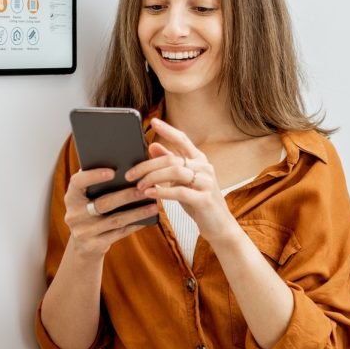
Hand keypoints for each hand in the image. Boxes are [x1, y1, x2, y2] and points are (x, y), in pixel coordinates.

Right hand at [64, 168, 159, 256]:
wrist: (83, 244)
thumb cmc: (91, 211)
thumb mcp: (88, 197)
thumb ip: (98, 183)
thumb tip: (125, 166)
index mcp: (71, 197)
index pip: (78, 182)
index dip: (93, 176)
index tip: (113, 172)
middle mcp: (74, 214)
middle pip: (103, 203)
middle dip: (127, 196)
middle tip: (145, 189)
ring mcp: (83, 231)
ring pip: (115, 220)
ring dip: (136, 212)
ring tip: (153, 206)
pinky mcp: (94, 245)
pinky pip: (118, 233)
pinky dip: (134, 225)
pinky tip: (147, 219)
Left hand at [126, 118, 237, 244]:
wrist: (219, 226)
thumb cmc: (198, 202)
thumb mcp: (182, 181)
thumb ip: (170, 164)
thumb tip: (153, 145)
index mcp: (199, 160)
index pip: (182, 139)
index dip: (168, 130)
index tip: (153, 122)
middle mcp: (204, 168)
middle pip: (171, 159)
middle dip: (147, 166)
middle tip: (130, 175)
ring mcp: (206, 182)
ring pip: (175, 172)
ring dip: (153, 178)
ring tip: (139, 187)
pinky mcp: (204, 199)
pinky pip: (179, 192)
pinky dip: (162, 192)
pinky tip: (150, 194)